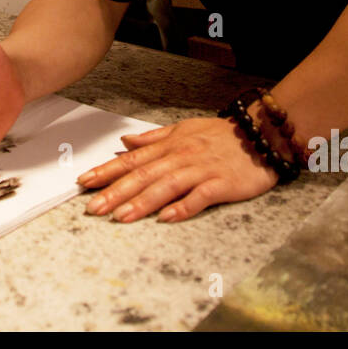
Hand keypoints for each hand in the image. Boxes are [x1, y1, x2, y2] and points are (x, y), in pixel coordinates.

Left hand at [76, 117, 278, 222]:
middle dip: (116, 191)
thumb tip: (124, 142)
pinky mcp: (222, 183)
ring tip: (120, 216)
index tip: (84, 182)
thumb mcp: (184, 129)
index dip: (108, 170)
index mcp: (170, 145)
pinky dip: (182, 207)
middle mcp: (181, 156)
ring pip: (166, 186)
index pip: (133, 159)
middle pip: (144, 175)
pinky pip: (200, 196)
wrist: (263, 133)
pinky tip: (165, 219)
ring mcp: (201, 169)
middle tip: (93, 207)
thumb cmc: (222, 135)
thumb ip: (154, 139)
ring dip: (142, 202)